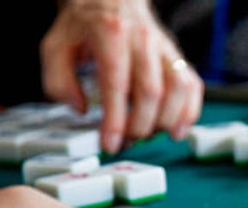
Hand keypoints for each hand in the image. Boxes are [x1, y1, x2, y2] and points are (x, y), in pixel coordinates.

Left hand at [41, 0, 203, 153]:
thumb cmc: (85, 24)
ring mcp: (164, 48)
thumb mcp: (55, 46)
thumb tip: (81, 109)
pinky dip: (189, 111)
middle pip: (151, 92)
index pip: (117, 83)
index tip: (110, 143)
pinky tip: (177, 128)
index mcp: (110, 34)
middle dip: (139, 126)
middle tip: (126, 141)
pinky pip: (192, 85)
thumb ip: (58, 80)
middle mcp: (143, 40)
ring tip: (150, 136)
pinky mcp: (177, 57)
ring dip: (167, 121)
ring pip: (177, 90)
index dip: (115, 119)